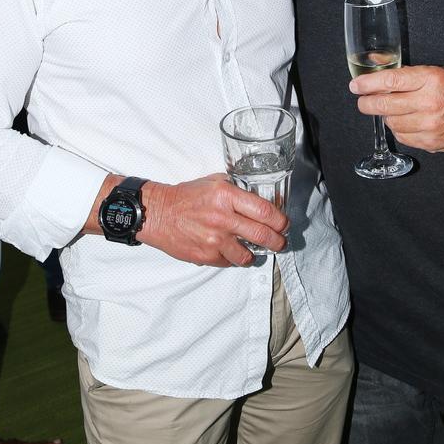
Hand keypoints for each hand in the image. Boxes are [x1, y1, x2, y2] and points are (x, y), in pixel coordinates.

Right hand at [143, 174, 288, 266]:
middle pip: (262, 235)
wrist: (158, 213)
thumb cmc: (186, 196)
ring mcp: (214, 240)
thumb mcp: (214, 181)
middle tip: (280, 242)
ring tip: (255, 250)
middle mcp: (222, 218)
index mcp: (226, 196)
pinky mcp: (205, 255)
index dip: (280, 220)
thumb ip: (237, 189)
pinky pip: (229, 262)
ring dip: (255, 254)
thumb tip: (259, 198)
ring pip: (247, 255)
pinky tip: (231, 251)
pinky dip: (233, 258)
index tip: (284, 224)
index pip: (264, 211)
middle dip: (278, 241)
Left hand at [349, 65, 443, 152]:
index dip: (368, 84)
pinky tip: (405, 122)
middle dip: (367, 103)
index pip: (390, 81)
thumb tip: (377, 64)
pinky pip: (402, 137)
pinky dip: (399, 129)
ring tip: (392, 111)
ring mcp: (429, 124)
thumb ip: (407, 73)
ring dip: (386, 117)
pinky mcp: (431, 142)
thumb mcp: (437, 71)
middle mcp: (428, 102)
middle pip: (384, 105)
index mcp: (430, 79)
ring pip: (391, 123)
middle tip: (363, 101)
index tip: (356, 86)